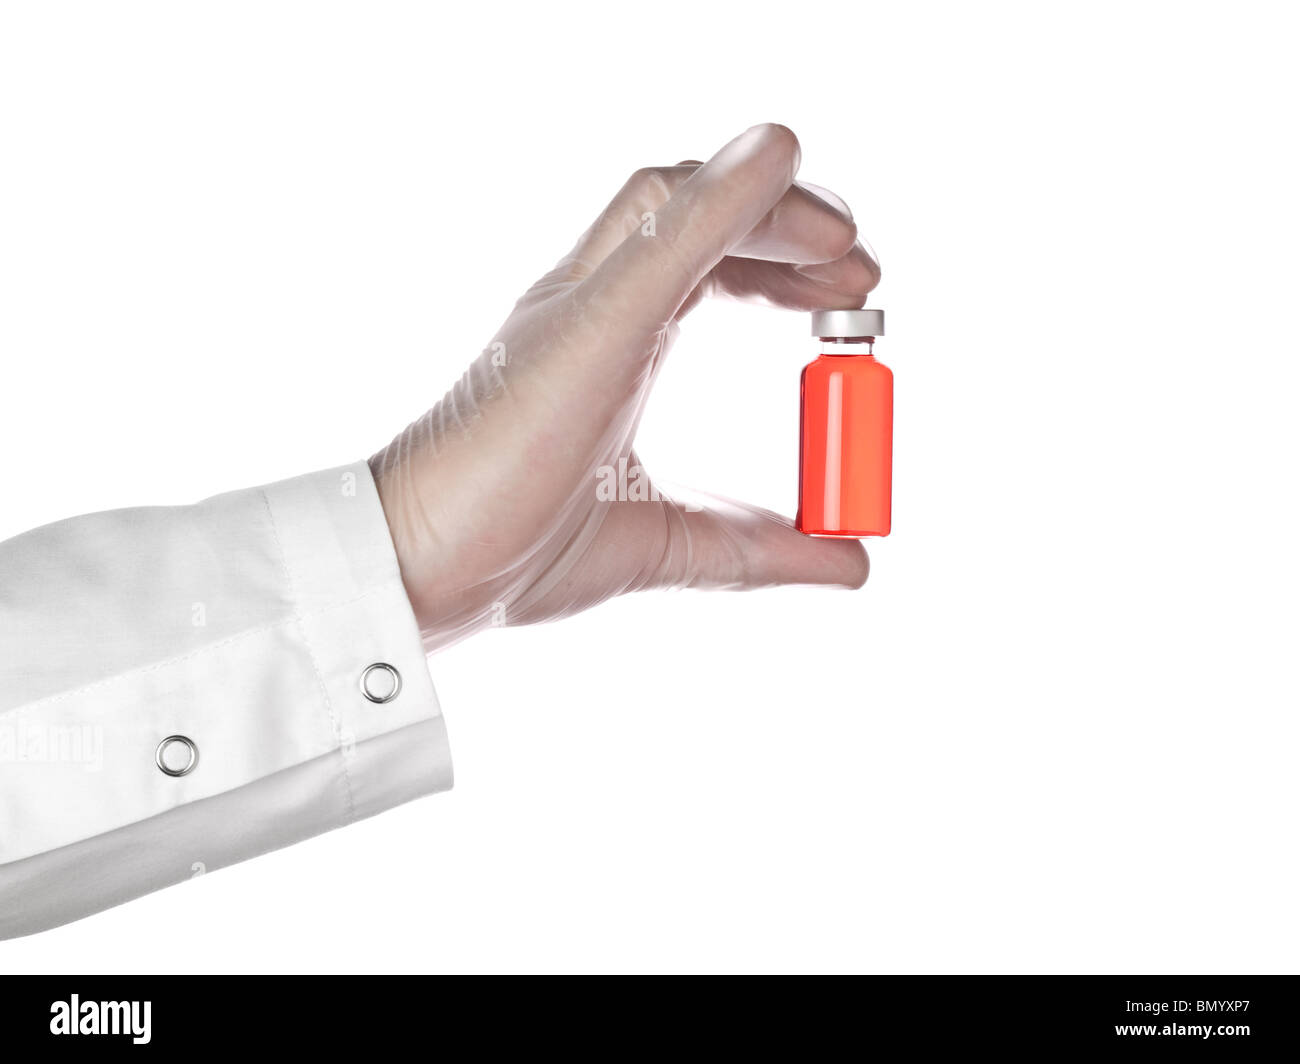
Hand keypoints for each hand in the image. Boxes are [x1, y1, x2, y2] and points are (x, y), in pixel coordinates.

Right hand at [370, 124, 879, 649]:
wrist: (422, 572)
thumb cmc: (510, 552)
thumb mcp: (668, 544)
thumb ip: (755, 545)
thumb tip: (850, 560)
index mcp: (603, 346)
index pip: (707, 264)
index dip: (784, 271)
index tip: (845, 313)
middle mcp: (587, 307)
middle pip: (700, 214)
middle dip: (792, 228)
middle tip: (862, 275)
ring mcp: (576, 306)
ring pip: (676, 196)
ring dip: (771, 206)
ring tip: (844, 252)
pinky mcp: (578, 323)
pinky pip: (659, 232)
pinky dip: (727, 196)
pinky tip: (783, 176)